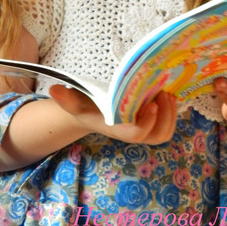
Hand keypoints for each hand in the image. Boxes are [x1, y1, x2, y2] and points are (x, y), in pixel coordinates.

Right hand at [49, 85, 176, 144]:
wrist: (93, 112)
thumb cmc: (86, 106)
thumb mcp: (75, 102)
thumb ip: (66, 98)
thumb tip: (54, 89)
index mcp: (116, 128)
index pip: (136, 133)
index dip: (148, 122)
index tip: (153, 103)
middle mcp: (132, 133)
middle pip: (156, 135)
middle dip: (165, 116)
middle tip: (164, 94)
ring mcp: (143, 132)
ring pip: (165, 132)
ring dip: (171, 115)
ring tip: (168, 95)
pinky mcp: (151, 126)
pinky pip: (167, 127)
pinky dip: (172, 114)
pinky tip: (169, 97)